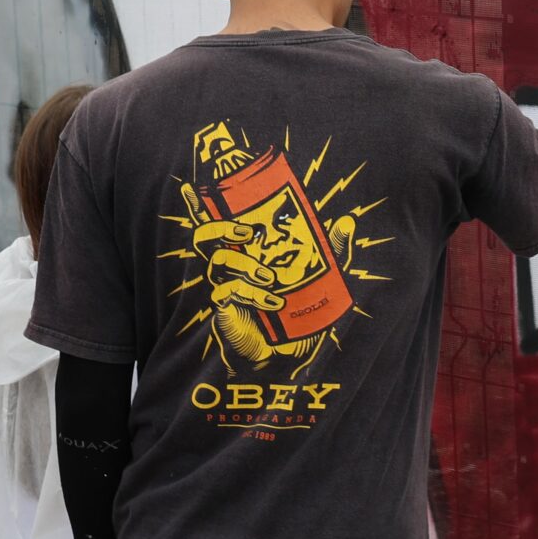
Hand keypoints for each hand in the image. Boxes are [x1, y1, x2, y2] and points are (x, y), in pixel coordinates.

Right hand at [180, 183, 354, 365]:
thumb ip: (333, 251)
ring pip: (218, 261)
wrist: (290, 352)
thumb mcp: (322, 276)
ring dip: (244, 264)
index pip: (215, 223)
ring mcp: (223, 286)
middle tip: (251, 231)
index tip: (190, 187)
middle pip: (205, 236)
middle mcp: (228, 264)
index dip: (196, 206)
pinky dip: (253, 294)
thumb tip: (347, 222)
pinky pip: (228, 292)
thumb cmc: (300, 309)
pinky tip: (275, 302)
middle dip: (223, 227)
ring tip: (270, 277)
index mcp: (244, 250)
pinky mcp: (224, 309)